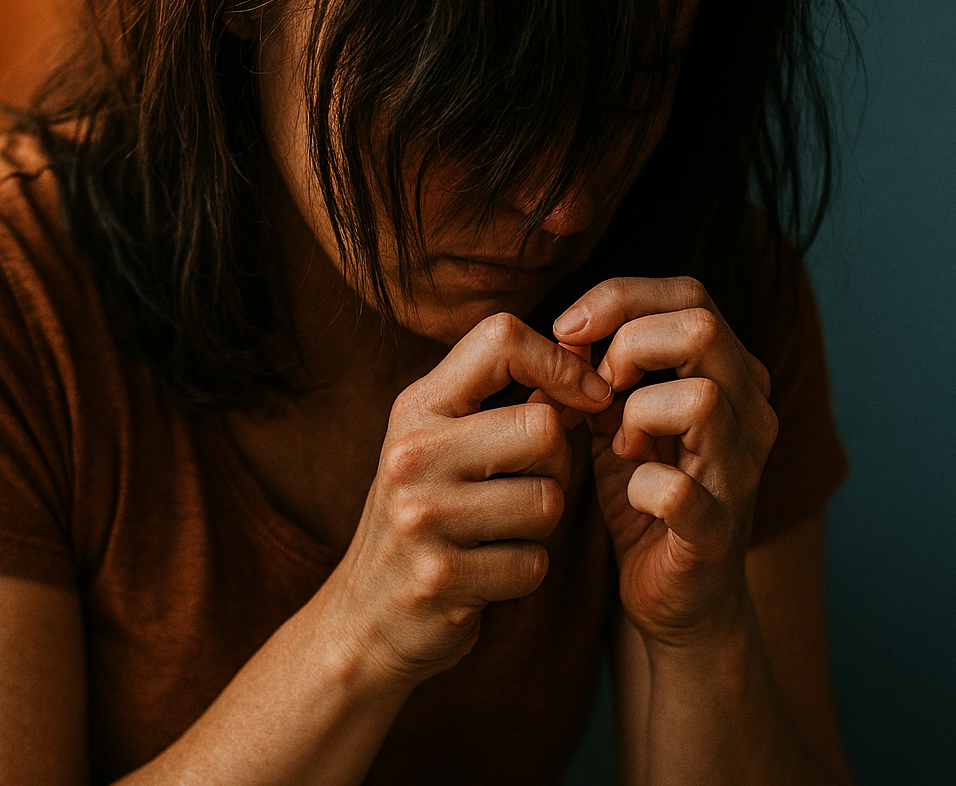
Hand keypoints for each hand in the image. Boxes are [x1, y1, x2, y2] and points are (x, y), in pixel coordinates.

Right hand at [318, 312, 612, 686]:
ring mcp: (421, 515)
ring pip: (548, 501)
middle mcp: (412, 453)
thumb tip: (592, 363)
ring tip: (496, 534)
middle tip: (523, 489)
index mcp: (417, 407)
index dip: (561, 362)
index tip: (587, 397)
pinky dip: (524, 573)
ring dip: (540, 528)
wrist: (363, 618)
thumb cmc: (424, 519)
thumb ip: (505, 402)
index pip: (502, 338)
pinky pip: (534, 564)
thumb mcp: (444, 446)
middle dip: (556, 467)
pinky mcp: (440, 576)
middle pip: (544, 429)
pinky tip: (485, 574)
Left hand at [551, 277, 777, 646]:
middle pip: (703, 327)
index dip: (620, 299)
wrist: (673, 595)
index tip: (567, 332)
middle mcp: (752, 412)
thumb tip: (562, 331)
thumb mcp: (619, 415)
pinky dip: (641, 485)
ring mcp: (740, 472)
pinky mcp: (716, 533)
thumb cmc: (645, 491)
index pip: (689, 294)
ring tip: (618, 442)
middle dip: (630, 345)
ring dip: (638, 411)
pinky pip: (679, 490)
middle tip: (596, 387)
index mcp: (732, 373)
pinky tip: (630, 492)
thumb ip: (600, 368)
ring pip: (702, 398)